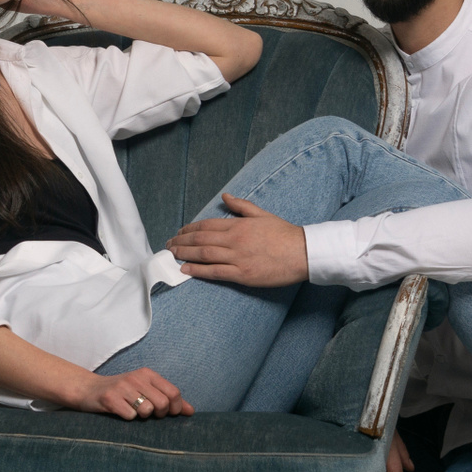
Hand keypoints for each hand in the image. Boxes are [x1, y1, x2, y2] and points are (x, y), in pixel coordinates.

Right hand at [69, 366, 192, 420]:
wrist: (89, 390)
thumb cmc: (122, 393)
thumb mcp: (145, 390)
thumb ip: (168, 399)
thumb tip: (190, 411)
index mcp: (148, 374)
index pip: (174, 393)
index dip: (175, 408)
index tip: (167, 414)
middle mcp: (136, 378)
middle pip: (162, 404)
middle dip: (159, 415)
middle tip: (148, 414)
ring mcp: (122, 387)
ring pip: (147, 411)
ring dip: (142, 417)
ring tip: (132, 411)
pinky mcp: (109, 398)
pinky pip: (130, 416)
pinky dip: (128, 419)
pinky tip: (120, 412)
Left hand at [167, 194, 308, 286]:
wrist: (303, 253)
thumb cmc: (284, 234)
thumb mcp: (262, 214)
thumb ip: (241, 206)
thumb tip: (225, 196)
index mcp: (239, 225)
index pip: (206, 225)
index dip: (189, 229)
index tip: (180, 232)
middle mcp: (234, 240)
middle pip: (200, 240)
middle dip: (181, 242)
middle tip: (169, 244)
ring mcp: (237, 258)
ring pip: (203, 255)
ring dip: (184, 254)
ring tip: (172, 255)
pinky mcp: (242, 274)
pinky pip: (215, 272)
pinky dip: (198, 271)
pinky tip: (186, 270)